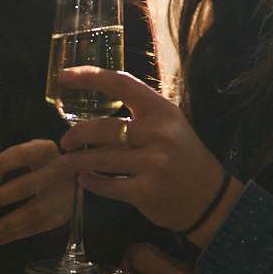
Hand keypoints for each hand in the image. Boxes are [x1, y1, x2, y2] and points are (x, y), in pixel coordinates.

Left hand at [0, 138, 72, 245]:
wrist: (88, 175)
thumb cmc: (46, 162)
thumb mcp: (30, 155)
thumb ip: (1, 163)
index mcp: (45, 150)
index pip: (20, 155)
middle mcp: (59, 171)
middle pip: (28, 185)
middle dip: (0, 198)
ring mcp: (65, 195)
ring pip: (34, 211)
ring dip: (7, 224)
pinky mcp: (65, 215)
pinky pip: (39, 227)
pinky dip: (16, 235)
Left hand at [56, 67, 239, 242]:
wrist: (209, 197)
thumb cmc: (182, 156)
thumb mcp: (168, 126)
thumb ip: (137, 116)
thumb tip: (91, 115)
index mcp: (162, 111)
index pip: (122, 84)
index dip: (90, 77)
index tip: (63, 76)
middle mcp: (160, 133)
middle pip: (104, 127)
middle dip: (76, 135)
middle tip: (65, 142)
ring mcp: (154, 163)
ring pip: (101, 158)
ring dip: (77, 161)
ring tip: (67, 162)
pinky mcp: (148, 191)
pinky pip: (108, 185)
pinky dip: (91, 182)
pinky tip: (83, 179)